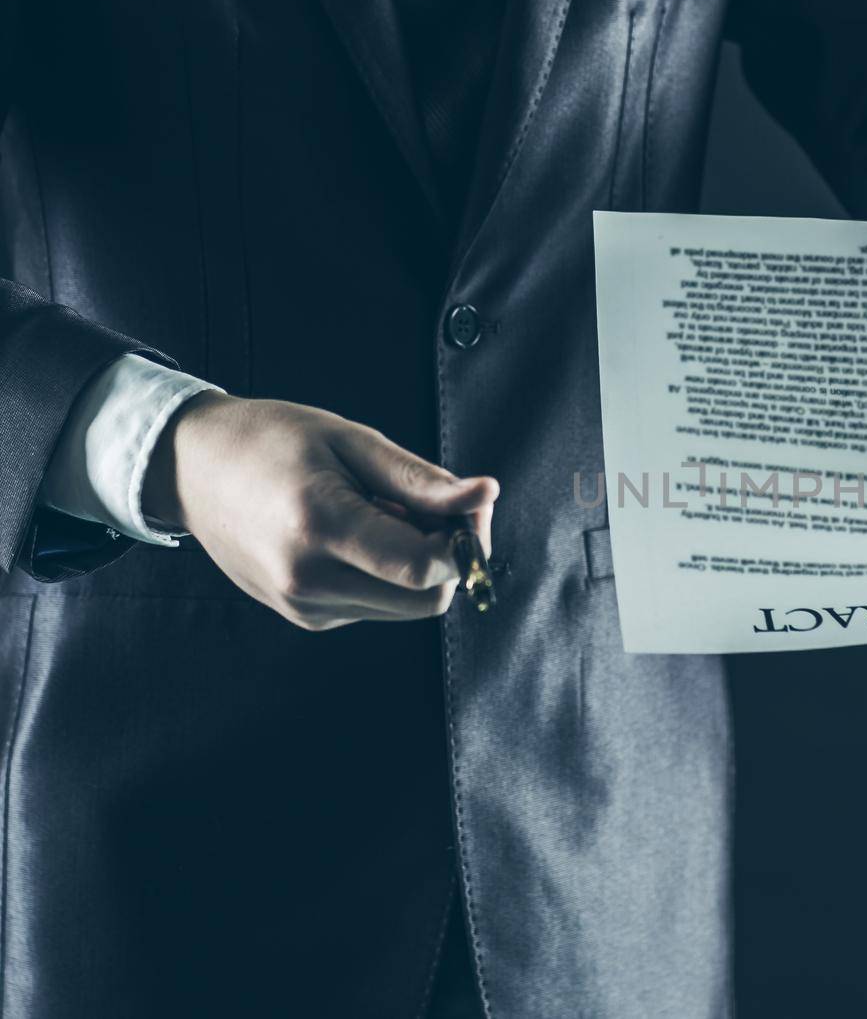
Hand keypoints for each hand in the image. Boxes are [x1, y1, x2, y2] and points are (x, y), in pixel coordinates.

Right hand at [143, 393, 497, 629]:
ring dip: (418, 565)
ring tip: (382, 513)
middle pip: (427, 599)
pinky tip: (358, 533)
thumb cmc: (272, 440)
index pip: (424, 567)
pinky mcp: (305, 617)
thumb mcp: (352, 441)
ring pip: (407, 607)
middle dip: (450, 557)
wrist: (190, 469)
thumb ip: (422, 480)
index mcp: (318, 528)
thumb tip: (485, 497)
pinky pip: (377, 605)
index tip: (469, 505)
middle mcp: (307, 580)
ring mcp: (303, 606)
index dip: (466, 542)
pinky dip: (387, 573)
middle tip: (434, 505)